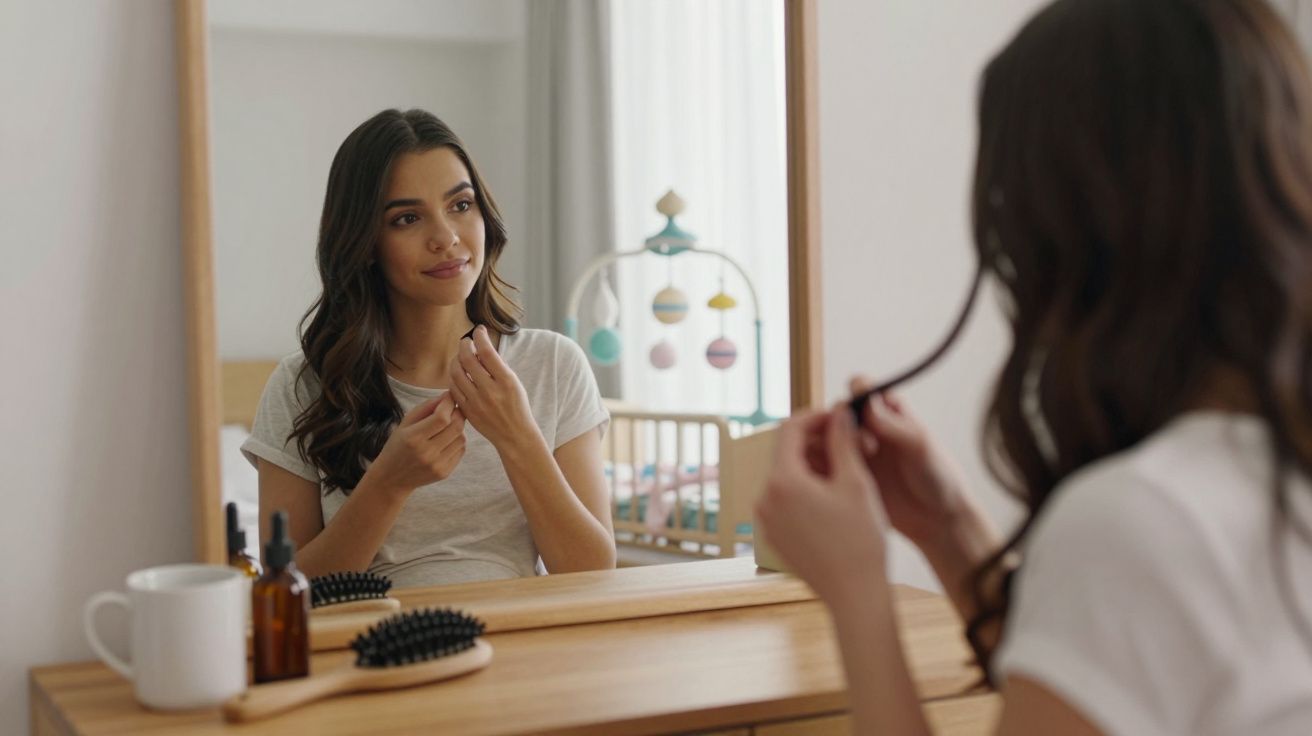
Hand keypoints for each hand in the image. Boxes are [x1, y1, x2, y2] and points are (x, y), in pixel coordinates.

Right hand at [366, 392, 465, 493]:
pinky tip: (446, 441)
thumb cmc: (398, 446)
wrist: (392, 478)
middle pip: (455, 427)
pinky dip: (457, 442)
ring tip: (447, 427)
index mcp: (412, 438)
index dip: (449, 404)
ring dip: (458, 428)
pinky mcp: (444, 473)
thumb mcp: (405, 423)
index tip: (449, 397)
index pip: (441, 418)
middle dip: (458, 413)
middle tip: (453, 409)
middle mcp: (426, 453)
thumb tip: (447, 395)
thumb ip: (426, 407)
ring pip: (461, 438)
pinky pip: (461, 450)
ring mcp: (436, 465)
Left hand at [447, 325, 537, 449]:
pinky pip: (453, 388)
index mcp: (507, 381)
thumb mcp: (515, 383)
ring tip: (460, 356)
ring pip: (457, 373)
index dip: (480, 337)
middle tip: (465, 341)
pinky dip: (454, 377)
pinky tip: (458, 374)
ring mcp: (477, 402)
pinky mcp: (468, 411)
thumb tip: (481, 348)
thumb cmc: (517, 406)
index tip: (479, 330)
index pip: (488, 352)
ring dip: (456, 359)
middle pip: (468, 359)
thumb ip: (498, 367)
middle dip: (464, 345)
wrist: (515, 435)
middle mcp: (491, 391)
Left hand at [755, 404, 889, 605]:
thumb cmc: (860, 540)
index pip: (790, 429)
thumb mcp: (856, 482)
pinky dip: (805, 492)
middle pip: (786, 453)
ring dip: (811, 468)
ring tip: (845, 472)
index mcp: (782, 481)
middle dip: (815, 443)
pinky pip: (785, 502)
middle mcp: (764, 498)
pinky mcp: (773, 537)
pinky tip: (833, 500)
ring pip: (786, 478)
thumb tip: (840, 411)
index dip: (816, 416)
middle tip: (847, 443)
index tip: (839, 417)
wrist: (855, 595)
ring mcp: (766, 520)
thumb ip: (843, 440)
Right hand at [837, 379, 976, 550]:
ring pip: (824, 436)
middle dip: (840, 424)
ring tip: (846, 464)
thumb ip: (894, 424)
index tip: (863, 415)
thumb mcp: (921, 446)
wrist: (938, 520)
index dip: (856, 394)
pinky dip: (819, 466)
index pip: (861, 387)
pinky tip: (834, 479)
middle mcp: (868, 428)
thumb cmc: (939, 478)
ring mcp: (855, 452)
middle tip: (867, 448)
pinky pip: (822, 464)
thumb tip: (867, 400)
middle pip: (837, 412)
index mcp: (889, 412)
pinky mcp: (846, 475)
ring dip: (825, 444)